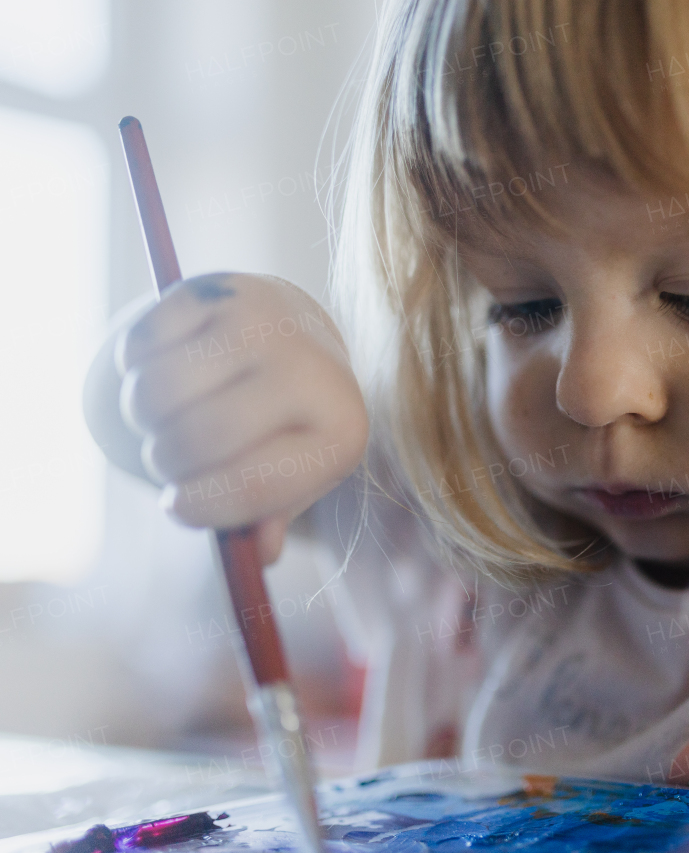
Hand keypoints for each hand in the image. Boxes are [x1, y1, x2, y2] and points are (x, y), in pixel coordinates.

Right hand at [110, 272, 366, 561]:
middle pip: (196, 440)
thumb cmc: (292, 425)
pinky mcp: (219, 289)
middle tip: (170, 462)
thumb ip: (270, 516)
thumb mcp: (296, 475)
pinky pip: (138, 347)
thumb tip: (260, 556)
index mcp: (341, 432)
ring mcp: (264, 325)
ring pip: (155, 394)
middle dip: (165, 463)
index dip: (199, 509)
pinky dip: (133, 368)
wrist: (302, 335)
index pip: (255, 487)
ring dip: (142, 419)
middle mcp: (310, 373)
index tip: (176, 507)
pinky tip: (164, 369)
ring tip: (166, 419)